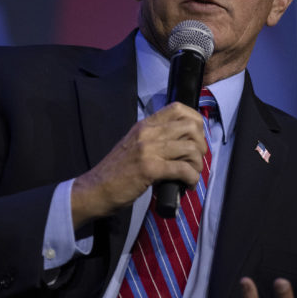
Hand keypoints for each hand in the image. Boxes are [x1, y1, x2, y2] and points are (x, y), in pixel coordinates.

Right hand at [71, 102, 206, 227]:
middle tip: (195, 160)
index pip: (178, 108)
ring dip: (197, 165)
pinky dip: (191, 178)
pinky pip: (183, 169)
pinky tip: (187, 185)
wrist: (95, 189)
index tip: (196, 138)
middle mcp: (147, 132)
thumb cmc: (116, 172)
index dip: (195, 121)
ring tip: (191, 175)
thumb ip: (154, 140)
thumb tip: (183, 145)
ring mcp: (148, 149)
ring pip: (191, 148)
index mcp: (144, 125)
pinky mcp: (150, 168)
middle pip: (191, 126)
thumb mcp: (134, 146)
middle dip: (201, 145)